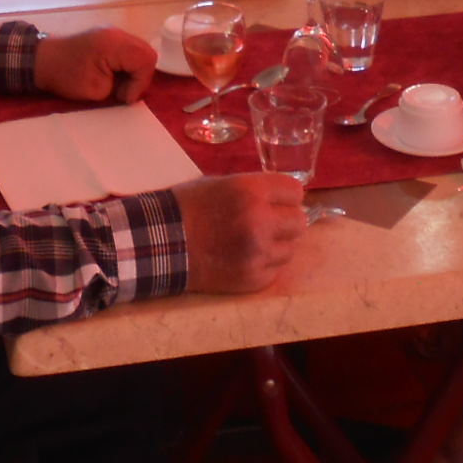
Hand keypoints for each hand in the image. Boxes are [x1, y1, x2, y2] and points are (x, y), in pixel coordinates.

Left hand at [33, 28, 156, 103]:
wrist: (42, 60)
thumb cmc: (66, 75)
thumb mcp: (96, 89)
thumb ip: (119, 88)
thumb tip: (129, 89)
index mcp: (115, 43)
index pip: (147, 60)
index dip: (140, 82)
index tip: (122, 97)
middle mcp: (118, 34)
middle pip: (147, 53)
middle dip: (139, 77)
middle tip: (121, 92)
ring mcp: (113, 34)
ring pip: (139, 52)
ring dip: (132, 72)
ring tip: (116, 85)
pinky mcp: (107, 38)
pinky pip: (128, 51)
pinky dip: (125, 66)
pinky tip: (112, 76)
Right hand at [173, 173, 306, 292]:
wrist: (162, 243)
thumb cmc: (191, 206)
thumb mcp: (223, 183)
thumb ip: (256, 189)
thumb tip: (284, 200)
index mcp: (251, 191)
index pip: (296, 191)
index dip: (285, 196)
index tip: (275, 201)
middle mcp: (260, 221)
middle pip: (299, 221)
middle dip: (285, 221)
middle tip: (267, 223)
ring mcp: (258, 253)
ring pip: (290, 248)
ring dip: (276, 245)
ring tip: (252, 242)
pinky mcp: (253, 279)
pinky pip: (276, 269)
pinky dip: (264, 264)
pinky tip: (244, 258)